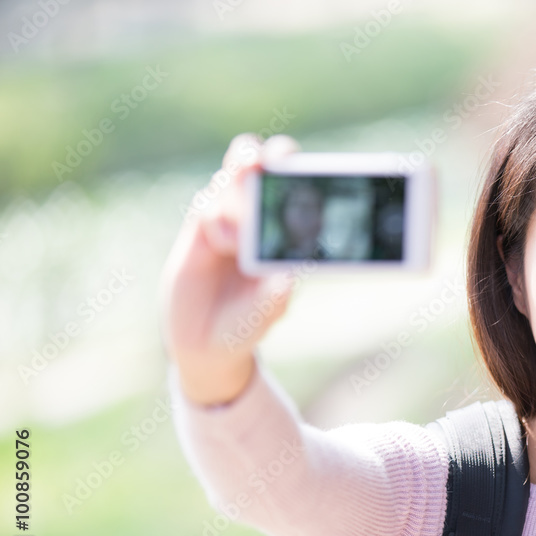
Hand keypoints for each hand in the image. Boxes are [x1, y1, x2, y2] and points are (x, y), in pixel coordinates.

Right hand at [159, 133, 300, 404]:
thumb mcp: (263, 316)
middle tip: (258, 164)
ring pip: (231, 180)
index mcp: (287, 234)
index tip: (298, 172)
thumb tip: (287, 279)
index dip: (299, 174)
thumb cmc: (246, 325)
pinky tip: (215, 242)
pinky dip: (212, 216)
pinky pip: (205, 202)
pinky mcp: (200, 228)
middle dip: (263, 157)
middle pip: (263, 166)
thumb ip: (274, 298)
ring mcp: (229, 219)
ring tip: (231, 241)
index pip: (297, 190)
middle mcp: (260, 219)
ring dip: (233, 198)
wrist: (204, 342)